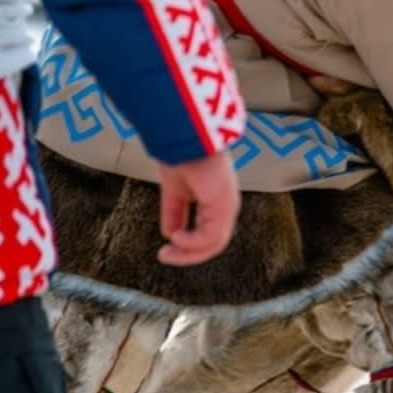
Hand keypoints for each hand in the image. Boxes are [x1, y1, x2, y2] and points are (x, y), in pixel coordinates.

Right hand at [155, 151, 240, 265]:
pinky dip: (192, 242)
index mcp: (217, 201)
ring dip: (189, 253)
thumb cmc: (183, 154)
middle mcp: (226, 205)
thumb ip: (175, 212)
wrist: (186, 137)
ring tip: (167, 252)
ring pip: (215, 244)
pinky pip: (211, 236)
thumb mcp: (175, 190)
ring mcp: (228, 205)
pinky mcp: (224, 204)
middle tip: (164, 256)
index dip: (188, 247)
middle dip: (188, 254)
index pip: (210, 235)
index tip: (165, 251)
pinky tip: (176, 236)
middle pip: (214, 243)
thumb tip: (170, 234)